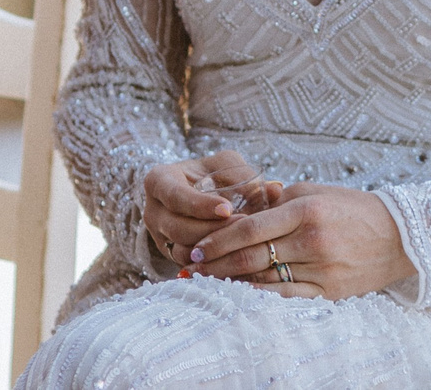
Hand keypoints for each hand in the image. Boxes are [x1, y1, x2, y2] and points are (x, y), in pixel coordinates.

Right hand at [141, 152, 271, 267]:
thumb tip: (276, 190)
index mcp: (159, 181)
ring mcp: (159, 236)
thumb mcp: (225, 165)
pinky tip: (236, 257)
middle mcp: (153, 210)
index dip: (200, 205)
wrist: (197, 191)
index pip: (175, 196)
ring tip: (244, 241)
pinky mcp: (171, 254)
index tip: (227, 209)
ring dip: (214, 249)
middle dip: (211, 231)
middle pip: (178, 228)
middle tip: (243, 227)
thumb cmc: (212, 173)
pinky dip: (212, 262)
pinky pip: (189, 264)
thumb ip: (246, 175)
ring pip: (182, 250)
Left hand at [186, 183, 416, 299]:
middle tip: (190, 268)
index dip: (218, 240)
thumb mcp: (317, 191)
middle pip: (252, 257)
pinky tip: (240, 294)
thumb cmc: (354, 208)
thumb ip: (279, 200)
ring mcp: (321, 269)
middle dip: (216, 264)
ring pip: (265, 280)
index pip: (251, 227)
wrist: (400, 235)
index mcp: (307, 210)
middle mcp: (312, 240)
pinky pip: (285, 296)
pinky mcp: (329, 291)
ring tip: (207, 282)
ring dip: (231, 282)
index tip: (196, 247)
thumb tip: (243, 208)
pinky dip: (259, 296)